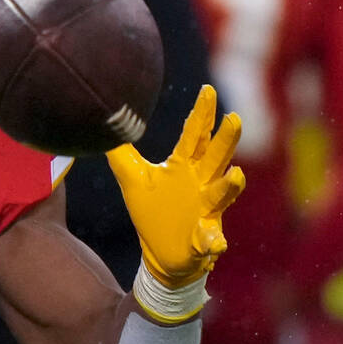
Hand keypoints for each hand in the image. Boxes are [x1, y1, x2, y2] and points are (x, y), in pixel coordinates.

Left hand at [106, 85, 245, 286]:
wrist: (160, 253)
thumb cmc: (152, 211)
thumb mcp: (133, 179)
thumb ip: (121, 154)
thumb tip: (106, 125)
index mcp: (184, 167)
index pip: (194, 136)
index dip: (201, 114)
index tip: (207, 90)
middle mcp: (201, 184)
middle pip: (216, 158)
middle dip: (226, 140)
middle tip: (234, 118)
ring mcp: (206, 211)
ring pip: (221, 195)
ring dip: (229, 186)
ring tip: (236, 175)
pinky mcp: (204, 238)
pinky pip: (212, 239)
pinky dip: (214, 241)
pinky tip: (216, 243)